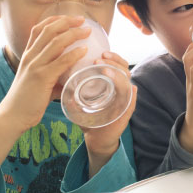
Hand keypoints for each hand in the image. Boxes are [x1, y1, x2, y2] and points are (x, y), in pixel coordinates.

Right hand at [0, 15, 91, 131]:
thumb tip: (71, 79)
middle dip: (66, 22)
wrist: (12, 116)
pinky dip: (74, 54)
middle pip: (48, 30)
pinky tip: (84, 51)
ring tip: (87, 31)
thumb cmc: (27, 102)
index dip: (54, 20)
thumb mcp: (39, 84)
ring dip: (73, 34)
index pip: (38, 29)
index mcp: (28, 56)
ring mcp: (35, 66)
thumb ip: (54, 78)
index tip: (68, 17)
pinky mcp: (41, 78)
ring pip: (55, 42)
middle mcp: (30, 57)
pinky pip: (61, 61)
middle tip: (82, 20)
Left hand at [80, 51, 137, 177]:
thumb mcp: (78, 102)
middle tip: (101, 58)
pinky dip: (131, 95)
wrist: (96, 139)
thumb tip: (60, 79)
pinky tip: (130, 88)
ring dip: (119, 75)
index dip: (112, 57)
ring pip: (128, 83)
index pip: (117, 65)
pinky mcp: (126, 114)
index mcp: (112, 85)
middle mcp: (121, 90)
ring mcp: (125, 102)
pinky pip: (132, 102)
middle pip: (124, 70)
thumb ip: (71, 91)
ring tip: (106, 69)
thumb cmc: (89, 118)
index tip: (101, 52)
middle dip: (115, 62)